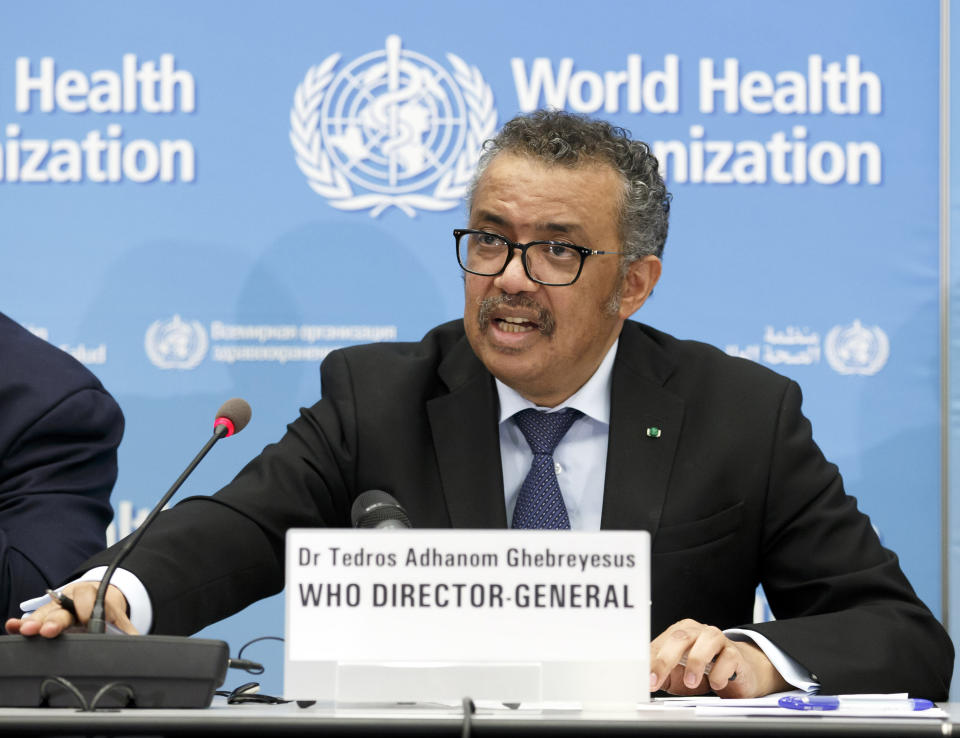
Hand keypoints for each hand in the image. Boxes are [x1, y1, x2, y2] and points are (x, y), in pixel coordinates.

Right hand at [4, 582, 135, 637]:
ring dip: (35, 623)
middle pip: (63, 608)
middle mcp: (72, 600)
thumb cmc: (105, 611)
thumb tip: (140, 644)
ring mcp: (56, 607)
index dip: (87, 610)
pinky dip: (21, 622)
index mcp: (93, 597)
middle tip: (49, 631)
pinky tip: (13, 626)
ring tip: (26, 631)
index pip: (89, 599)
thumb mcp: (117, 618)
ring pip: (45, 613)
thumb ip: (127, 630)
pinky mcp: (44, 616)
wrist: (95, 597)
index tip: (86, 620)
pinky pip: (31, 617)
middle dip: (56, 620)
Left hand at [650, 619, 788, 697]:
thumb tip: (642, 680)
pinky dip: (720, 672)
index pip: (661, 643)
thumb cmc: (704, 670)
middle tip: (657, 679)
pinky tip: (716, 683)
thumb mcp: (678, 673)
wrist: (738, 671)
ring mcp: (717, 640)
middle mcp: (698, 632)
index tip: (647, 680)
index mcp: (680, 632)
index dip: (652, 661)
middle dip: (666, 659)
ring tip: (690, 682)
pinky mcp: (735, 653)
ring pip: (706, 641)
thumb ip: (662, 672)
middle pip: (679, 637)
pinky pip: (728, 658)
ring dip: (696, 662)